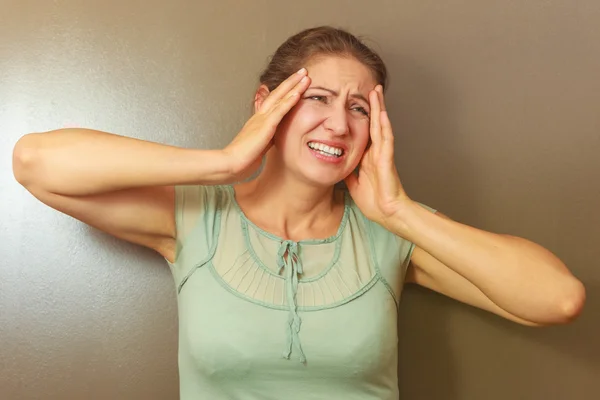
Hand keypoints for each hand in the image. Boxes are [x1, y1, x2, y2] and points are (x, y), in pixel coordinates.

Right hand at [221, 68, 310, 181]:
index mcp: (258, 122)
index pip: (273, 103)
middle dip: (291, 82)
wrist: (230, 164)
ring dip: (293, 85)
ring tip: (304, 74)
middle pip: (277, 94)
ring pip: (280, 97)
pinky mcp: (265, 127)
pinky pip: (280, 110)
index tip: (294, 84)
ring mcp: (262, 120)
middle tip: (302, 71)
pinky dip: (289, 100)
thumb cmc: (242, 160)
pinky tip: (298, 92)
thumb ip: (267, 140)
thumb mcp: (258, 148)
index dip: (284, 92)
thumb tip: (274, 139)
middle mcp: (259, 117)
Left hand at [344, 85, 409, 228]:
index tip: (355, 101)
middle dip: (372, 105)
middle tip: (371, 86)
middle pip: (374, 123)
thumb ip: (348, 170)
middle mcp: (377, 152)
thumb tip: (335, 162)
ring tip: (377, 91)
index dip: (361, 115)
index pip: (365, 130)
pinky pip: (386, 141)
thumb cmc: (374, 201)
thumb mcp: (353, 182)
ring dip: (379, 108)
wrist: (387, 214)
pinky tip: (382, 114)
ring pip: (381, 127)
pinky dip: (384, 127)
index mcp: (369, 156)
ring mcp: (383, 155)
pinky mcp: (387, 162)